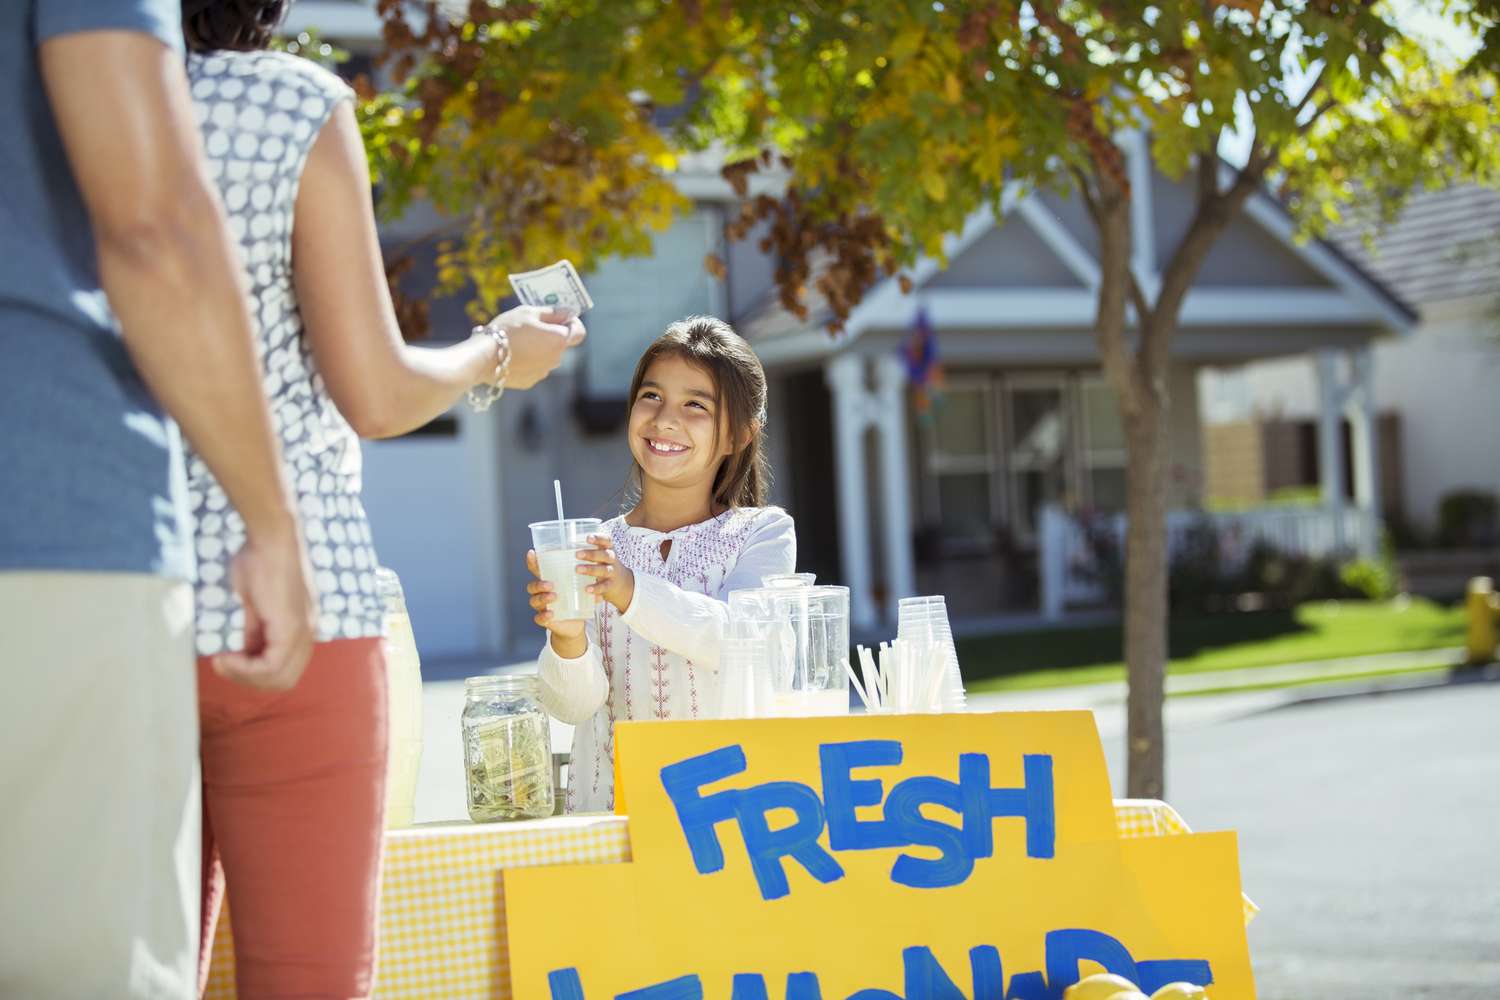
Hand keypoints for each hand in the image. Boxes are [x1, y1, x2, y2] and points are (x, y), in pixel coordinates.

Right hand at [212, 521, 317, 691]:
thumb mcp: (254, 603)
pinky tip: (226, 657)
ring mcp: (303, 631)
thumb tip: (244, 650)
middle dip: (249, 680)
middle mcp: (309, 632)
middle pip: (284, 680)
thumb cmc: (259, 560)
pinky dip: (246, 668)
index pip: (285, 669)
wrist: (271, 537)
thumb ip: (255, 629)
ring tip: (223, 661)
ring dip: (245, 676)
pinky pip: (272, 665)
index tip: (227, 659)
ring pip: (280, 677)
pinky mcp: (292, 627)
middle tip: (224, 665)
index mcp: (302, 627)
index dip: (254, 673)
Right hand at [490, 305, 586, 389]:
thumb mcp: (529, 313)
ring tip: (517, 341)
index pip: (579, 332)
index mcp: (559, 340)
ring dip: (539, 348)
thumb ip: (552, 312)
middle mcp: (556, 359)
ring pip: (547, 356)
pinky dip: (528, 361)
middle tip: (531, 326)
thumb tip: (569, 312)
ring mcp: (543, 373)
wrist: (484, 357)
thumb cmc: (507, 330)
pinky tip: (511, 355)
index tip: (558, 317)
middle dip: (551, 335)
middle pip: (561, 344)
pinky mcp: (530, 381)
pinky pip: (534, 368)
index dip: (571, 323)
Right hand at [526, 549, 586, 647]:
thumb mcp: (580, 590)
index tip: (532, 553)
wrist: (575, 624)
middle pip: (532, 586)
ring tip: (554, 596)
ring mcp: (541, 607)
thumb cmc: (575, 602)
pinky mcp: (544, 619)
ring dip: (543, 598)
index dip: (532, 562)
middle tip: (551, 584)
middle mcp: (541, 593)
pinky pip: (539, 618)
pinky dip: (544, 616)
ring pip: (534, 601)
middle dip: (539, 584)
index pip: (537, 571)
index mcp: (549, 582)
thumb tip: (599, 577)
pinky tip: (551, 614)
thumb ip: (587, 583)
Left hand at [577, 534, 634, 613]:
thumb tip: (558, 548)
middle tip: (577, 554)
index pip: (607, 541)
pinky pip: (604, 586)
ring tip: (577, 569)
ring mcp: (612, 573)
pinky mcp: (610, 585)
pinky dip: (596, 588)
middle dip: (591, 554)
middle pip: (604, 555)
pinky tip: (587, 589)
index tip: (588, 538)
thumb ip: (586, 551)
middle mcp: (612, 560)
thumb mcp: (600, 556)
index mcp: (608, 550)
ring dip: (591, 569)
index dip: (598, 538)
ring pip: (604, 570)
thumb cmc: (604, 565)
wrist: (622, 583)